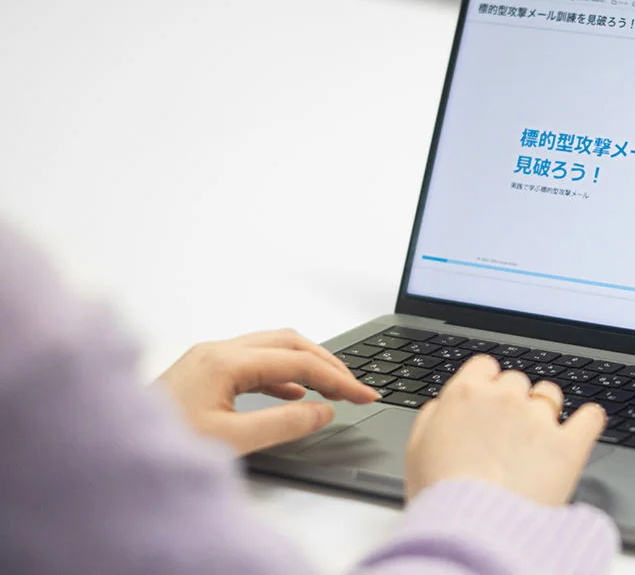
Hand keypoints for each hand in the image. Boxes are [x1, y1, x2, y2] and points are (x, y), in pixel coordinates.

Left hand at [155, 329, 379, 453]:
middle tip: (356, 386)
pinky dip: (283, 374)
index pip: (299, 362)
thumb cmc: (162, 444)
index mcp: (225, 361)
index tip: (364, 394)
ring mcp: (208, 358)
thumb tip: (323, 410)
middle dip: (328, 362)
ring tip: (333, 387)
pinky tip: (294, 392)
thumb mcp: (232, 440)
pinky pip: (255, 362)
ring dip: (307, 364)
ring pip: (273, 348)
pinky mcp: (203, 371)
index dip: (338, 378)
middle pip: (289, 342)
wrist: (110, 451)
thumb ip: (285, 422)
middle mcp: (217, 351)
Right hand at [405, 355, 606, 505]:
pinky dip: (588, 421)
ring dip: (546, 410)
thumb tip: (445, 405)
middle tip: (506, 434)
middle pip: (516, 381)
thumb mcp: (417, 450)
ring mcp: (539, 419)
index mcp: (466, 394)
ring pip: (551, 394)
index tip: (487, 401)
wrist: (471, 530)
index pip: (485, 366)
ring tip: (536, 440)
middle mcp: (505, 398)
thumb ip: (434, 416)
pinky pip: (590, 417)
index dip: (486, 384)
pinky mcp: (569, 444)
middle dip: (513, 401)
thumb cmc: (440, 496)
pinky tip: (583, 427)